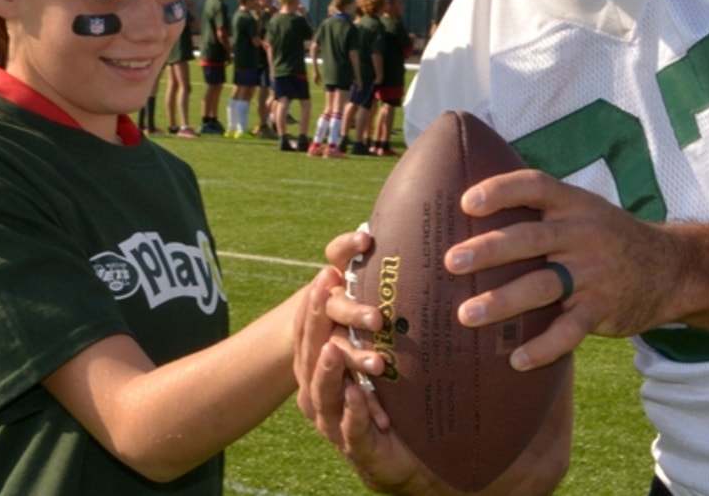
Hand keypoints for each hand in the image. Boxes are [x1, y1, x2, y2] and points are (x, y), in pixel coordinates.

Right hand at [294, 230, 432, 490]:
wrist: (398, 453)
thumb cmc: (388, 394)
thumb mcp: (377, 352)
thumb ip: (370, 318)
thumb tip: (374, 255)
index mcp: (319, 366)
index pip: (309, 330)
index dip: (314, 301)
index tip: (326, 272)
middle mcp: (318, 391)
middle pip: (310, 352)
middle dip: (316, 320)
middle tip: (324, 291)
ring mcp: (332, 419)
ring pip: (322, 390)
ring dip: (329, 368)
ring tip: (333, 347)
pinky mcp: (354, 444)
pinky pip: (350, 425)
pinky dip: (352, 409)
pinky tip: (355, 392)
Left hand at [447, 169, 681, 370]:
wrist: (673, 268)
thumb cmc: (608, 237)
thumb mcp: (585, 210)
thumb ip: (543, 210)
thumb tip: (472, 213)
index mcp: (574, 204)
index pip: (536, 186)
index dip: (501, 190)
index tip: (467, 203)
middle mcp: (583, 234)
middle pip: (531, 238)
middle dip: (489, 249)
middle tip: (453, 261)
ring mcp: (594, 273)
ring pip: (543, 286)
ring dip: (502, 301)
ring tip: (466, 314)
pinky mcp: (603, 308)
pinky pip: (570, 331)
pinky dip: (543, 347)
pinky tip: (516, 360)